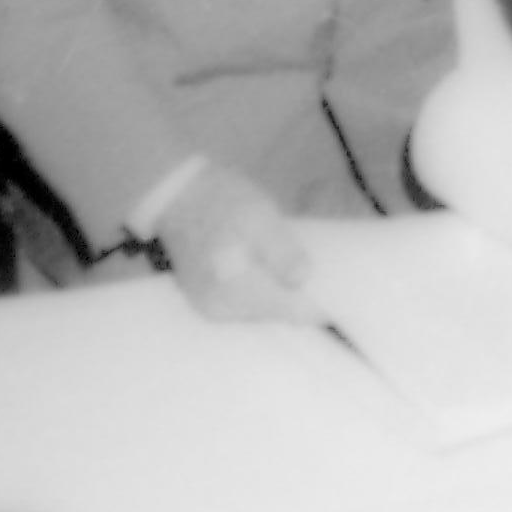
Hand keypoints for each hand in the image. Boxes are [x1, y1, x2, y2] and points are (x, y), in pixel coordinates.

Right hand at [154, 165, 321, 325]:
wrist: (177, 195)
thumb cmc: (222, 201)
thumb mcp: (261, 216)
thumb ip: (283, 252)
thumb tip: (303, 280)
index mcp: (236, 289)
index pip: (291, 313)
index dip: (318, 305)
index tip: (335, 290)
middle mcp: (222, 309)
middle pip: (277, 316)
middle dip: (296, 297)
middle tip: (311, 269)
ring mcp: (211, 309)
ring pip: (261, 312)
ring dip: (278, 294)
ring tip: (286, 265)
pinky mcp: (205, 303)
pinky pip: (244, 306)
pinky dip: (259, 292)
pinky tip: (262, 270)